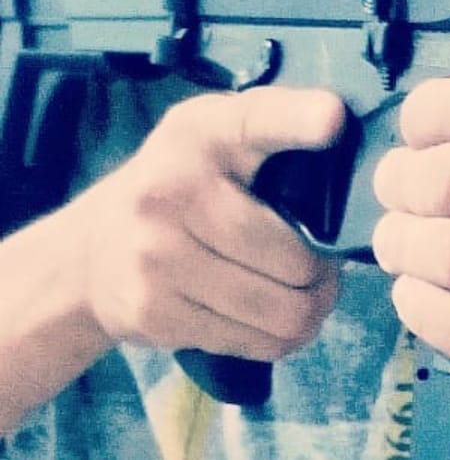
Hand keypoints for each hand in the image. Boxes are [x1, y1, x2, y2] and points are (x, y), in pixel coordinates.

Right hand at [76, 86, 344, 359]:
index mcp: (203, 133)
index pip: (256, 120)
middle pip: (291, 256)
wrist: (93, 247)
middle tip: (328, 265)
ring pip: (280, 311)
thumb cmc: (186, 176)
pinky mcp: (154, 315)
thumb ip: (279, 122)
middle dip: (326, 270)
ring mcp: (157, 259)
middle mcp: (172, 192)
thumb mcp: (221, 129)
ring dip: (314, 309)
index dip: (297, 119)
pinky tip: (279, 314)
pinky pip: (254, 343)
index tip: (332, 119)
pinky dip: (282, 336)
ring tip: (313, 292)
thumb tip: (342, 127)